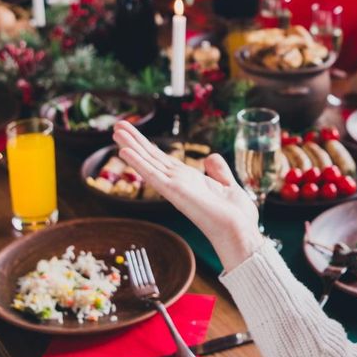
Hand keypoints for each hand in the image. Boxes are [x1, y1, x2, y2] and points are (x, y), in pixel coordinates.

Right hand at [113, 122, 263, 269]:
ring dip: (131, 146)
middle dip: (135, 141)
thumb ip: (218, 171)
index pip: (164, 159)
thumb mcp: (229, 186)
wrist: (240, 232)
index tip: (135, 134)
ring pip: (148, 163)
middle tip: (118, 125)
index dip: (149, 146)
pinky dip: (138, 163)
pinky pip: (153, 175)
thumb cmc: (237, 217)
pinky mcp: (175, 192)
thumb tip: (209, 157)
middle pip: (152, 157)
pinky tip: (124, 151)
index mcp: (190, 181)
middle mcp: (179, 183)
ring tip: (116, 130)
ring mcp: (175, 188)